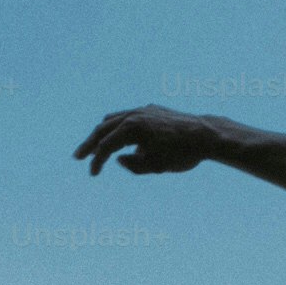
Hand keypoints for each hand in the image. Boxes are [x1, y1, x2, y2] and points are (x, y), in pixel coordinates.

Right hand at [73, 105, 223, 175]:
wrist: (206, 135)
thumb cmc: (183, 154)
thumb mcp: (157, 167)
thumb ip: (134, 166)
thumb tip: (118, 158)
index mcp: (132, 128)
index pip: (106, 146)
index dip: (97, 161)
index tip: (93, 174)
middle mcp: (134, 115)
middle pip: (104, 129)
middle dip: (90, 144)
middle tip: (78, 157)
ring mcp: (143, 110)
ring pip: (114, 119)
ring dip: (102, 133)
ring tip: (94, 146)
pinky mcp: (152, 110)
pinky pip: (129, 117)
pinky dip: (118, 126)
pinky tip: (118, 137)